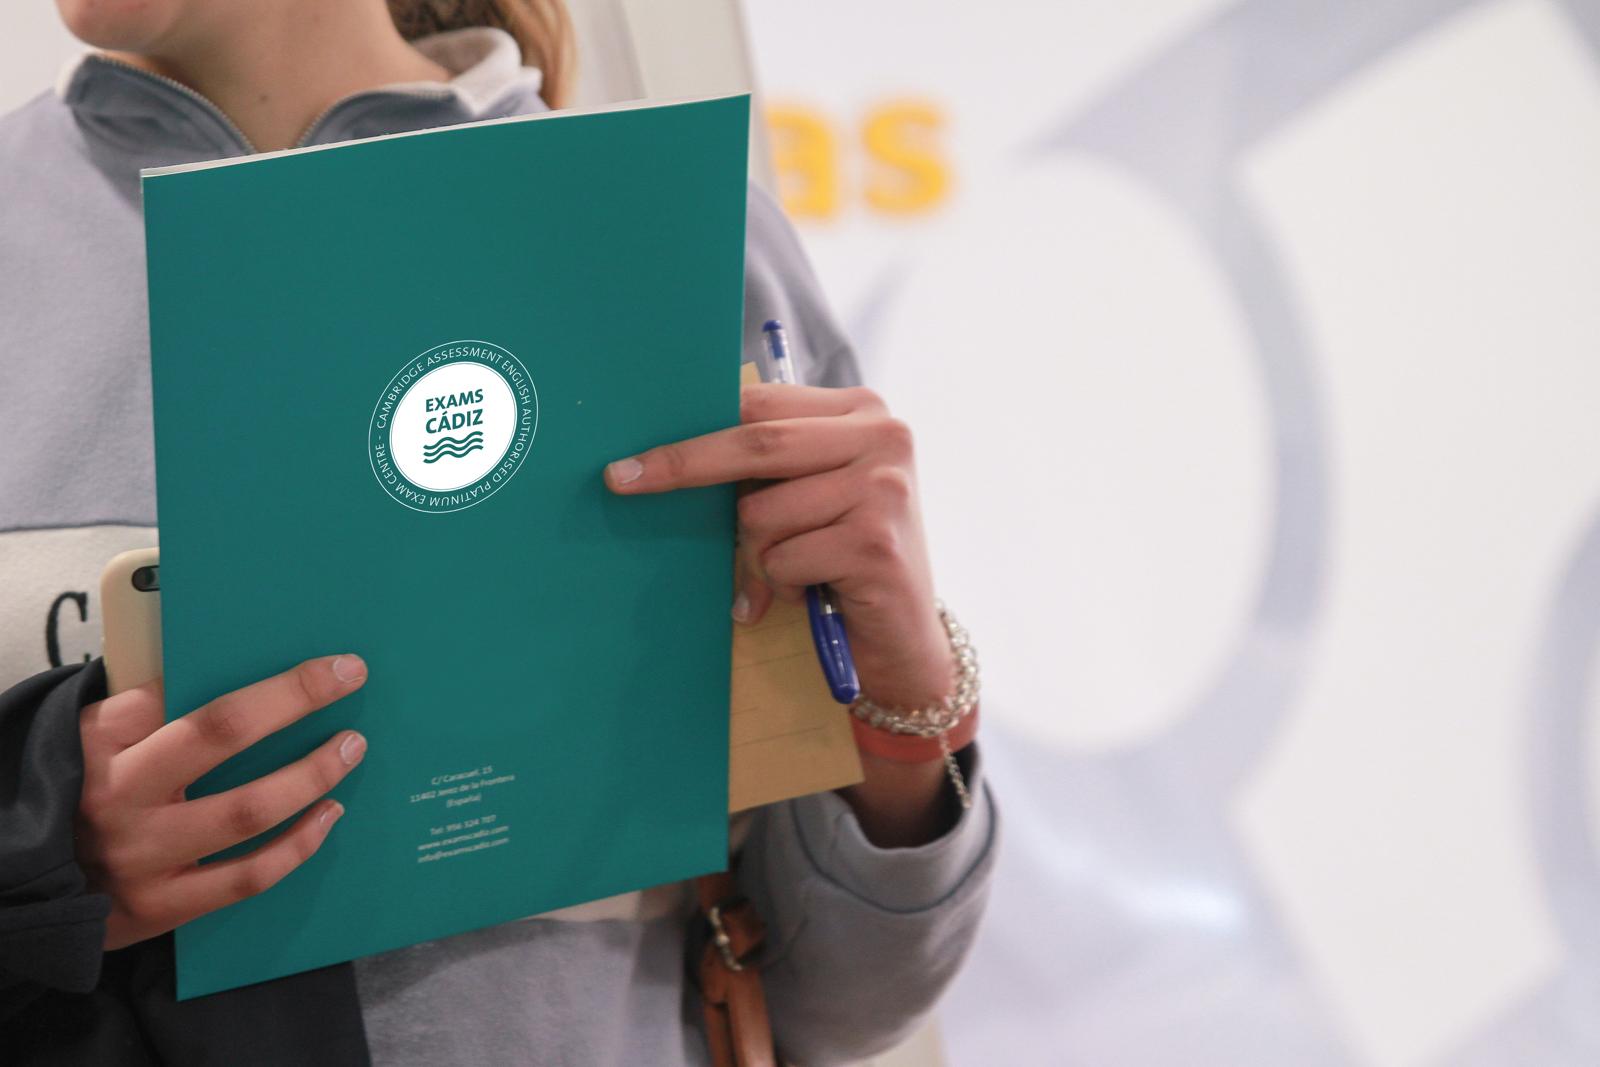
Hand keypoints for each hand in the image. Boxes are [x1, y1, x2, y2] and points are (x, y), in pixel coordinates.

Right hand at [76, 654, 368, 949]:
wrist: (21, 886)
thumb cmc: (76, 795)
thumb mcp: (91, 741)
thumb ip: (148, 707)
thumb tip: (226, 669)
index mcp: (102, 744)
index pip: (183, 689)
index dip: (261, 676)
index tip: (328, 663)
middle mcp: (120, 797)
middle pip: (222, 735)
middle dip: (295, 700)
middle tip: (351, 680)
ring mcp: (141, 857)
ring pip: (246, 811)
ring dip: (310, 776)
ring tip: (350, 749)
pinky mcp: (159, 907)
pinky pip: (246, 877)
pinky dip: (297, 846)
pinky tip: (327, 816)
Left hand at [605, 383, 953, 709]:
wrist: (907, 640)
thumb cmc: (846, 560)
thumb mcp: (815, 494)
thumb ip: (771, 463)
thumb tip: (669, 450)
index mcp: (863, 411)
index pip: (761, 404)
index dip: (695, 428)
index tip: (635, 452)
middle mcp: (884, 438)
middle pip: (756, 444)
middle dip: (682, 466)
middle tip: (622, 481)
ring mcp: (884, 489)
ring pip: (761, 512)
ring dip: (758, 555)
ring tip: (797, 570)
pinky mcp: (875, 543)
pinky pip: (782, 559)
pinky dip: (782, 586)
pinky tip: (815, 592)